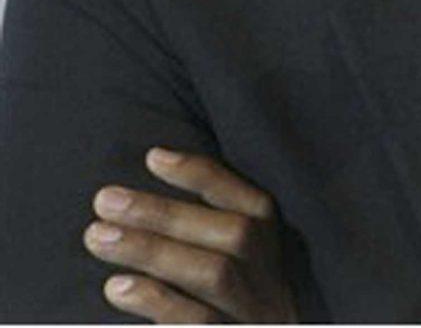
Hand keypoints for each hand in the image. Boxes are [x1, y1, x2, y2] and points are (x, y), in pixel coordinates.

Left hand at [83, 147, 297, 322]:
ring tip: (98, 236)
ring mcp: (257, 321)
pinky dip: (159, 302)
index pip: (250, 203)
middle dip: (166, 213)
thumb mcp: (238, 281)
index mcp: (276, 258)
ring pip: (215, 275)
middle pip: (232, 236)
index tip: (153, 157)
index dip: (204, 177)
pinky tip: (118, 287)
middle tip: (104, 199)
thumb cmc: (233, 325)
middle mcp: (274, 287)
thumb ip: (208, 241)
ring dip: (155, 250)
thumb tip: (152, 187)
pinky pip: (200, 325)